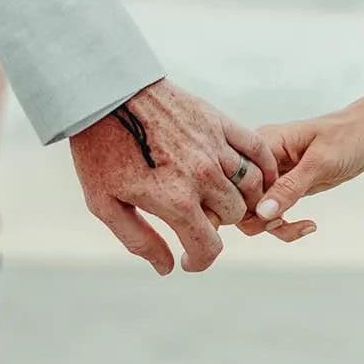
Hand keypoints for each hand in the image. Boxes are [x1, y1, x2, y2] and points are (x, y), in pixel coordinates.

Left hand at [70, 79, 278, 274]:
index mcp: (176, 200)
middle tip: (195, 219)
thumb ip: (139, 240)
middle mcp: (203, 175)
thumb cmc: (100, 151)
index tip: (188, 259)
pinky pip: (256, 148)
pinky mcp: (218, 121)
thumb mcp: (105, 204)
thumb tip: (167, 267)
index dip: (199, 260)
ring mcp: (214, 146)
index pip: (208, 246)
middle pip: (234, 214)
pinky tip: (257, 176)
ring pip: (252, 184)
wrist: (104, 96)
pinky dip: (264, 167)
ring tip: (223, 200)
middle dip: (216, 224)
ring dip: (242, 197)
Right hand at [246, 106, 363, 226]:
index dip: (248, 201)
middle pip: (241, 198)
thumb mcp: (319, 163)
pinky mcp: (282, 187)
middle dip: (260, 219)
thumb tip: (262, 212)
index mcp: (263, 144)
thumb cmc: (345, 138)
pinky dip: (285, 225)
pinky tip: (308, 225)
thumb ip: (290, 187)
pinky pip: (272, 213)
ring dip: (274, 226)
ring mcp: (271, 174)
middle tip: (285, 223)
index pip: (237, 178)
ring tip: (303, 226)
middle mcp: (261, 160)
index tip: (274, 213)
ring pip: (255, 211)